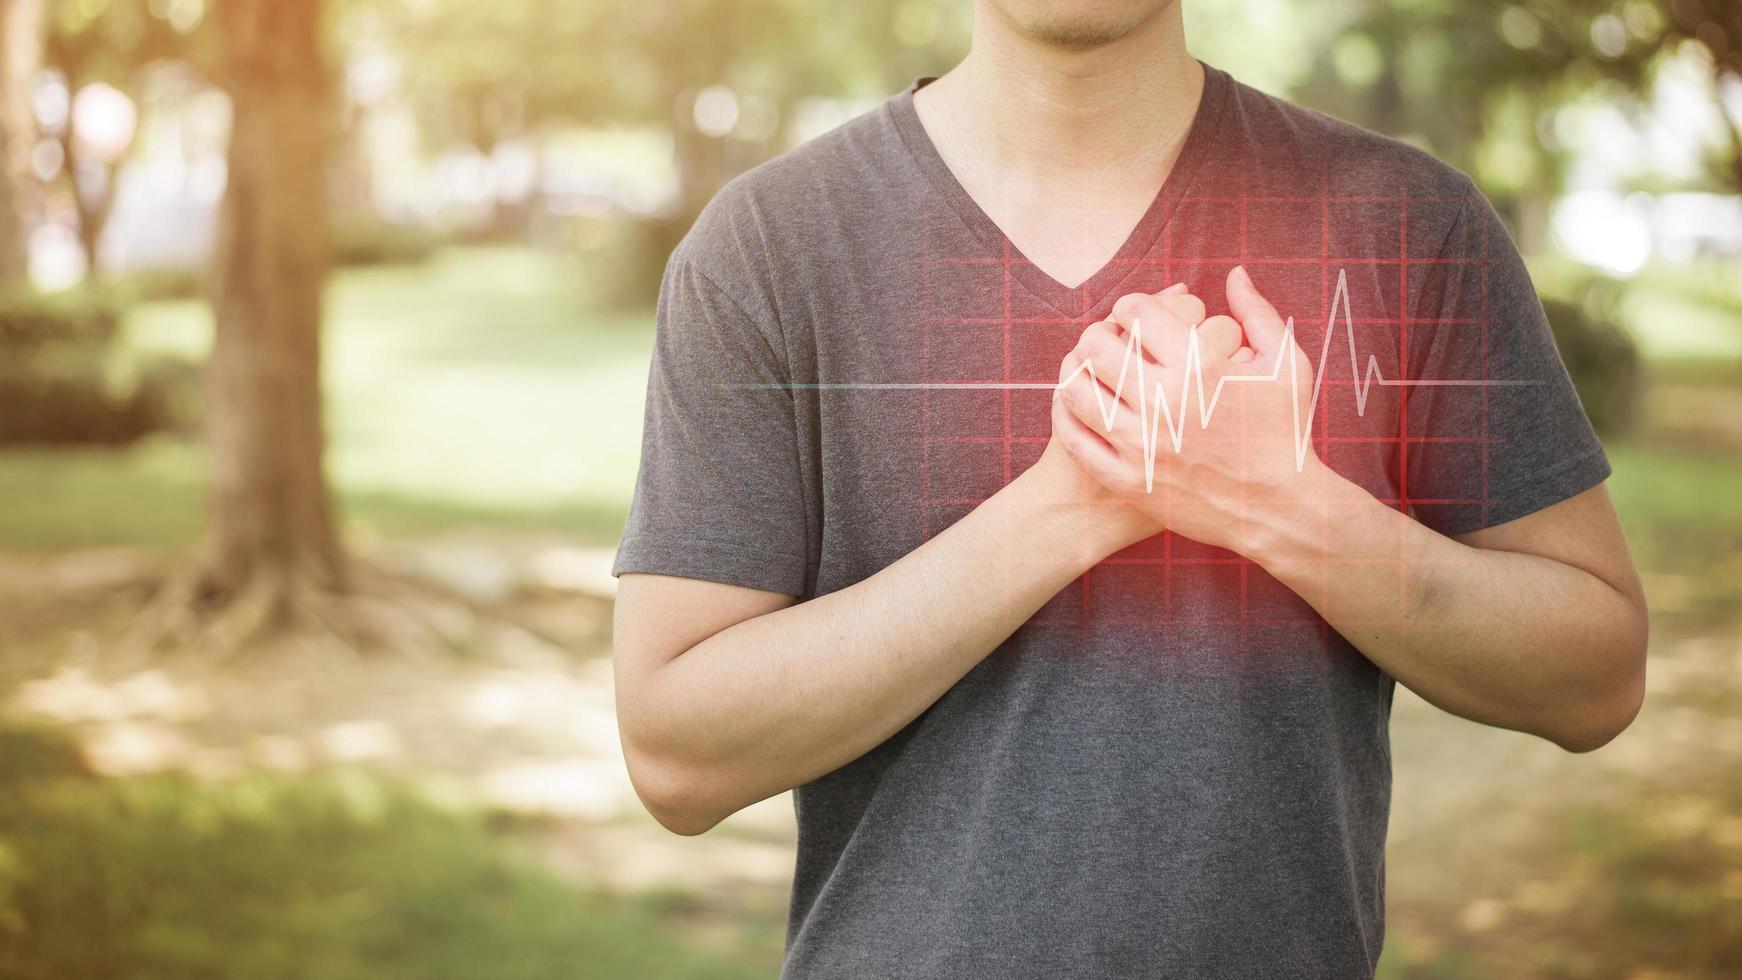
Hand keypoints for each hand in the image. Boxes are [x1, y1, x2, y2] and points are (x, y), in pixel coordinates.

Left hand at [1053, 265, 1328, 555]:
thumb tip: (1234, 273)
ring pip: (1077, 391)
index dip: (1129, 305)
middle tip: (1104, 339)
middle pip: (1096, 346)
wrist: (1279, 510)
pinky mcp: (1129, 481)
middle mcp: (1165, 403)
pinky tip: (1075, 406)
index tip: (1134, 314)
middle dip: (1096, 333)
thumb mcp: (1286, 366)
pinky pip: (1076, 441)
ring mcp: (1142, 445)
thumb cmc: (1285, 433)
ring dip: (1074, 372)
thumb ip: (1257, 314)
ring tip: (1087, 370)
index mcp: (1200, 367)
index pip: (1136, 312)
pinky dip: (1066, 417)